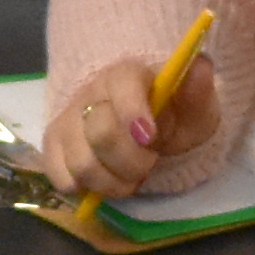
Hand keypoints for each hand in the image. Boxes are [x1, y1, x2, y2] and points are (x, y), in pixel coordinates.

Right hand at [41, 43, 216, 196]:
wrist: (143, 126)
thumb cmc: (171, 116)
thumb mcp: (196, 108)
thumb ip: (198, 92)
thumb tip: (201, 65)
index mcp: (127, 75)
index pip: (122, 84)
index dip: (132, 111)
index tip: (149, 137)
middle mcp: (91, 92)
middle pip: (101, 134)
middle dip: (132, 162)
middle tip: (148, 165)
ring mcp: (68, 119)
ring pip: (81, 162)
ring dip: (111, 183)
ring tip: (128, 179)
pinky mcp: (53, 145)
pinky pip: (57, 174)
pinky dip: (82, 188)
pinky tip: (102, 182)